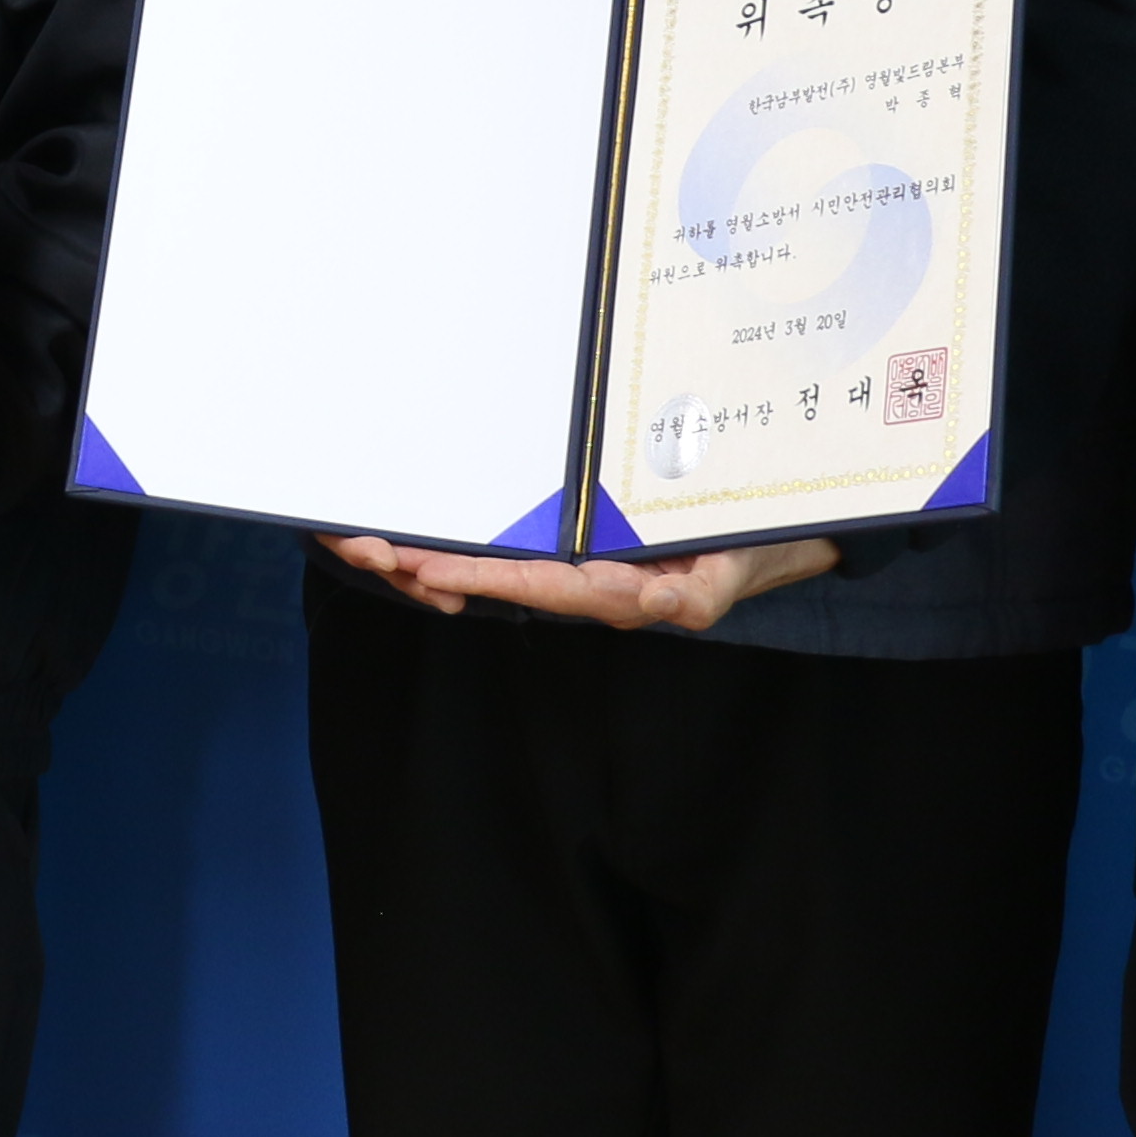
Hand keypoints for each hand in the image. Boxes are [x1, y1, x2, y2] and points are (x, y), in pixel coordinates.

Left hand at [324, 530, 840, 632]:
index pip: (536, 586)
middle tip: (370, 552)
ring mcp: (583, 558)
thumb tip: (661, 604)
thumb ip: (695, 592)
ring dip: (443, 554)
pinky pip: (521, 541)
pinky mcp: (585, 535)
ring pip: (503, 561)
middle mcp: (588, 578)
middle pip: (502, 577)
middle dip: (438, 568)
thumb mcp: (725, 574)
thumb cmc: (742, 552)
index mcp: (614, 589)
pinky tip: (428, 532)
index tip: (425, 571)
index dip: (480, 580)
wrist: (765, 532)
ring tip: (376, 543)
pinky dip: (473, 541)